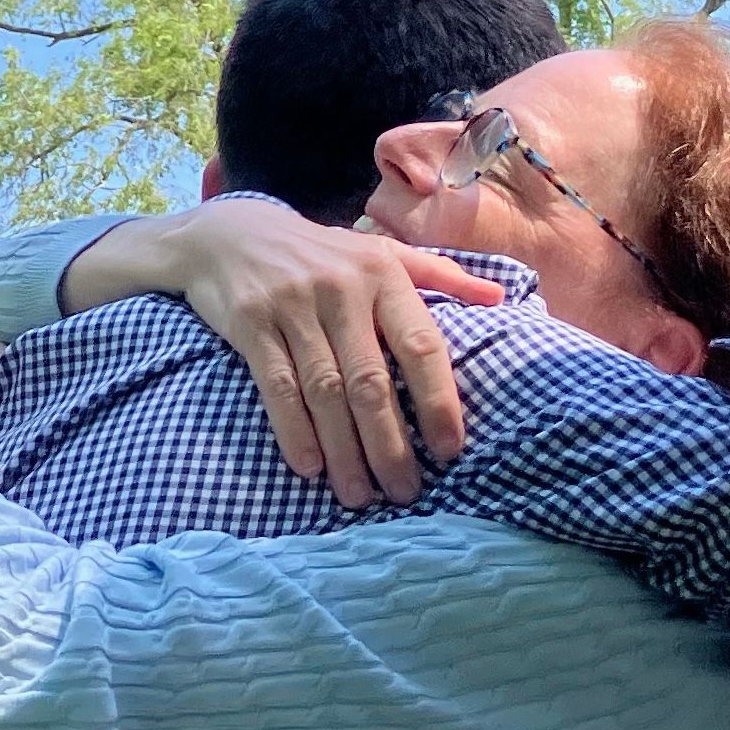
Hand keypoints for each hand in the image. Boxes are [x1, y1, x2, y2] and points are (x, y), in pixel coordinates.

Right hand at [70, 198, 506, 508]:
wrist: (230, 234)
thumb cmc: (320, 253)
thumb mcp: (380, 254)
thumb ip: (439, 275)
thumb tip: (499, 300)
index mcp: (383, 274)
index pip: (421, 346)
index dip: (438, 402)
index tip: (449, 451)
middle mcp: (342, 289)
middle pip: (371, 381)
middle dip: (390, 444)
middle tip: (404, 492)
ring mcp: (294, 306)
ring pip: (325, 392)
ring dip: (344, 450)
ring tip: (358, 495)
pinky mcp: (252, 323)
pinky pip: (277, 387)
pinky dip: (295, 431)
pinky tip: (310, 467)